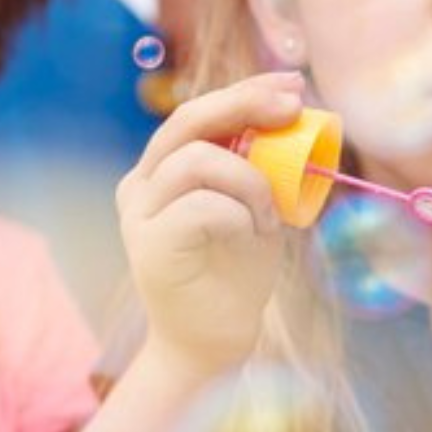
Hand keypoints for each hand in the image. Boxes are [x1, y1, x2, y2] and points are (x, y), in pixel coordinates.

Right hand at [116, 71, 304, 374]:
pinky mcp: (149, 245)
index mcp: (160, 170)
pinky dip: (241, 215)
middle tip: (292, 108)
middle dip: (244, 104)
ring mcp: (139, 214)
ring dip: (250, 181)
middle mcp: (141, 185)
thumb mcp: (255, 207)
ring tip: (267, 217)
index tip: (292, 86)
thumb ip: (257, 165)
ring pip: (199, 160)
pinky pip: (204, 205)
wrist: (212, 344)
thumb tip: (292, 110)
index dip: (244, 91)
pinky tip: (253, 237)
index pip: (196, 113)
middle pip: (187, 120)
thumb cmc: (236, 274)